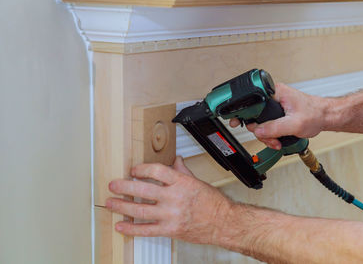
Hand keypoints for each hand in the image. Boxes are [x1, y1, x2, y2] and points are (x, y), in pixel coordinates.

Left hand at [106, 157, 232, 243]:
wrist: (223, 223)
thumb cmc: (213, 203)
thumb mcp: (197, 181)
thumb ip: (183, 171)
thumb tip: (176, 160)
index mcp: (181, 182)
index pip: (156, 171)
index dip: (141, 169)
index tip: (133, 170)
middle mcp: (174, 198)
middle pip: (143, 190)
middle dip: (124, 187)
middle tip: (113, 185)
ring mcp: (171, 215)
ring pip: (141, 211)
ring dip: (122, 206)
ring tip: (111, 203)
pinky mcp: (170, 230)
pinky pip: (147, 230)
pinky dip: (131, 229)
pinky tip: (121, 225)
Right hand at [230, 83, 325, 149]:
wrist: (326, 117)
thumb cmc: (316, 114)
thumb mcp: (295, 124)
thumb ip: (275, 127)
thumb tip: (258, 130)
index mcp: (276, 92)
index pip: (252, 101)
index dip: (244, 112)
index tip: (237, 120)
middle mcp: (273, 97)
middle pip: (255, 115)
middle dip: (261, 131)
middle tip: (270, 138)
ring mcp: (275, 105)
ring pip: (260, 123)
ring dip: (267, 135)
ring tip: (277, 141)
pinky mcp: (277, 113)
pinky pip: (267, 124)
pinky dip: (270, 134)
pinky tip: (277, 139)